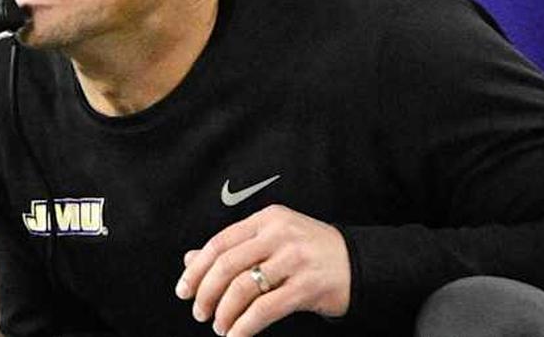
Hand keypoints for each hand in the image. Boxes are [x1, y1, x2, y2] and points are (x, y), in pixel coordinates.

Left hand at [174, 204, 350, 336]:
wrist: (359, 262)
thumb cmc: (310, 252)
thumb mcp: (272, 240)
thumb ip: (233, 248)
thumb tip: (189, 259)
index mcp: (267, 219)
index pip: (219, 242)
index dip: (196, 269)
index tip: (183, 290)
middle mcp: (279, 234)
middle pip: (226, 265)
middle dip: (205, 293)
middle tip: (199, 313)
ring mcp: (294, 259)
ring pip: (243, 288)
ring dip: (224, 313)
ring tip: (220, 327)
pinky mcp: (307, 286)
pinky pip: (265, 309)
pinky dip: (244, 326)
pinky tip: (237, 336)